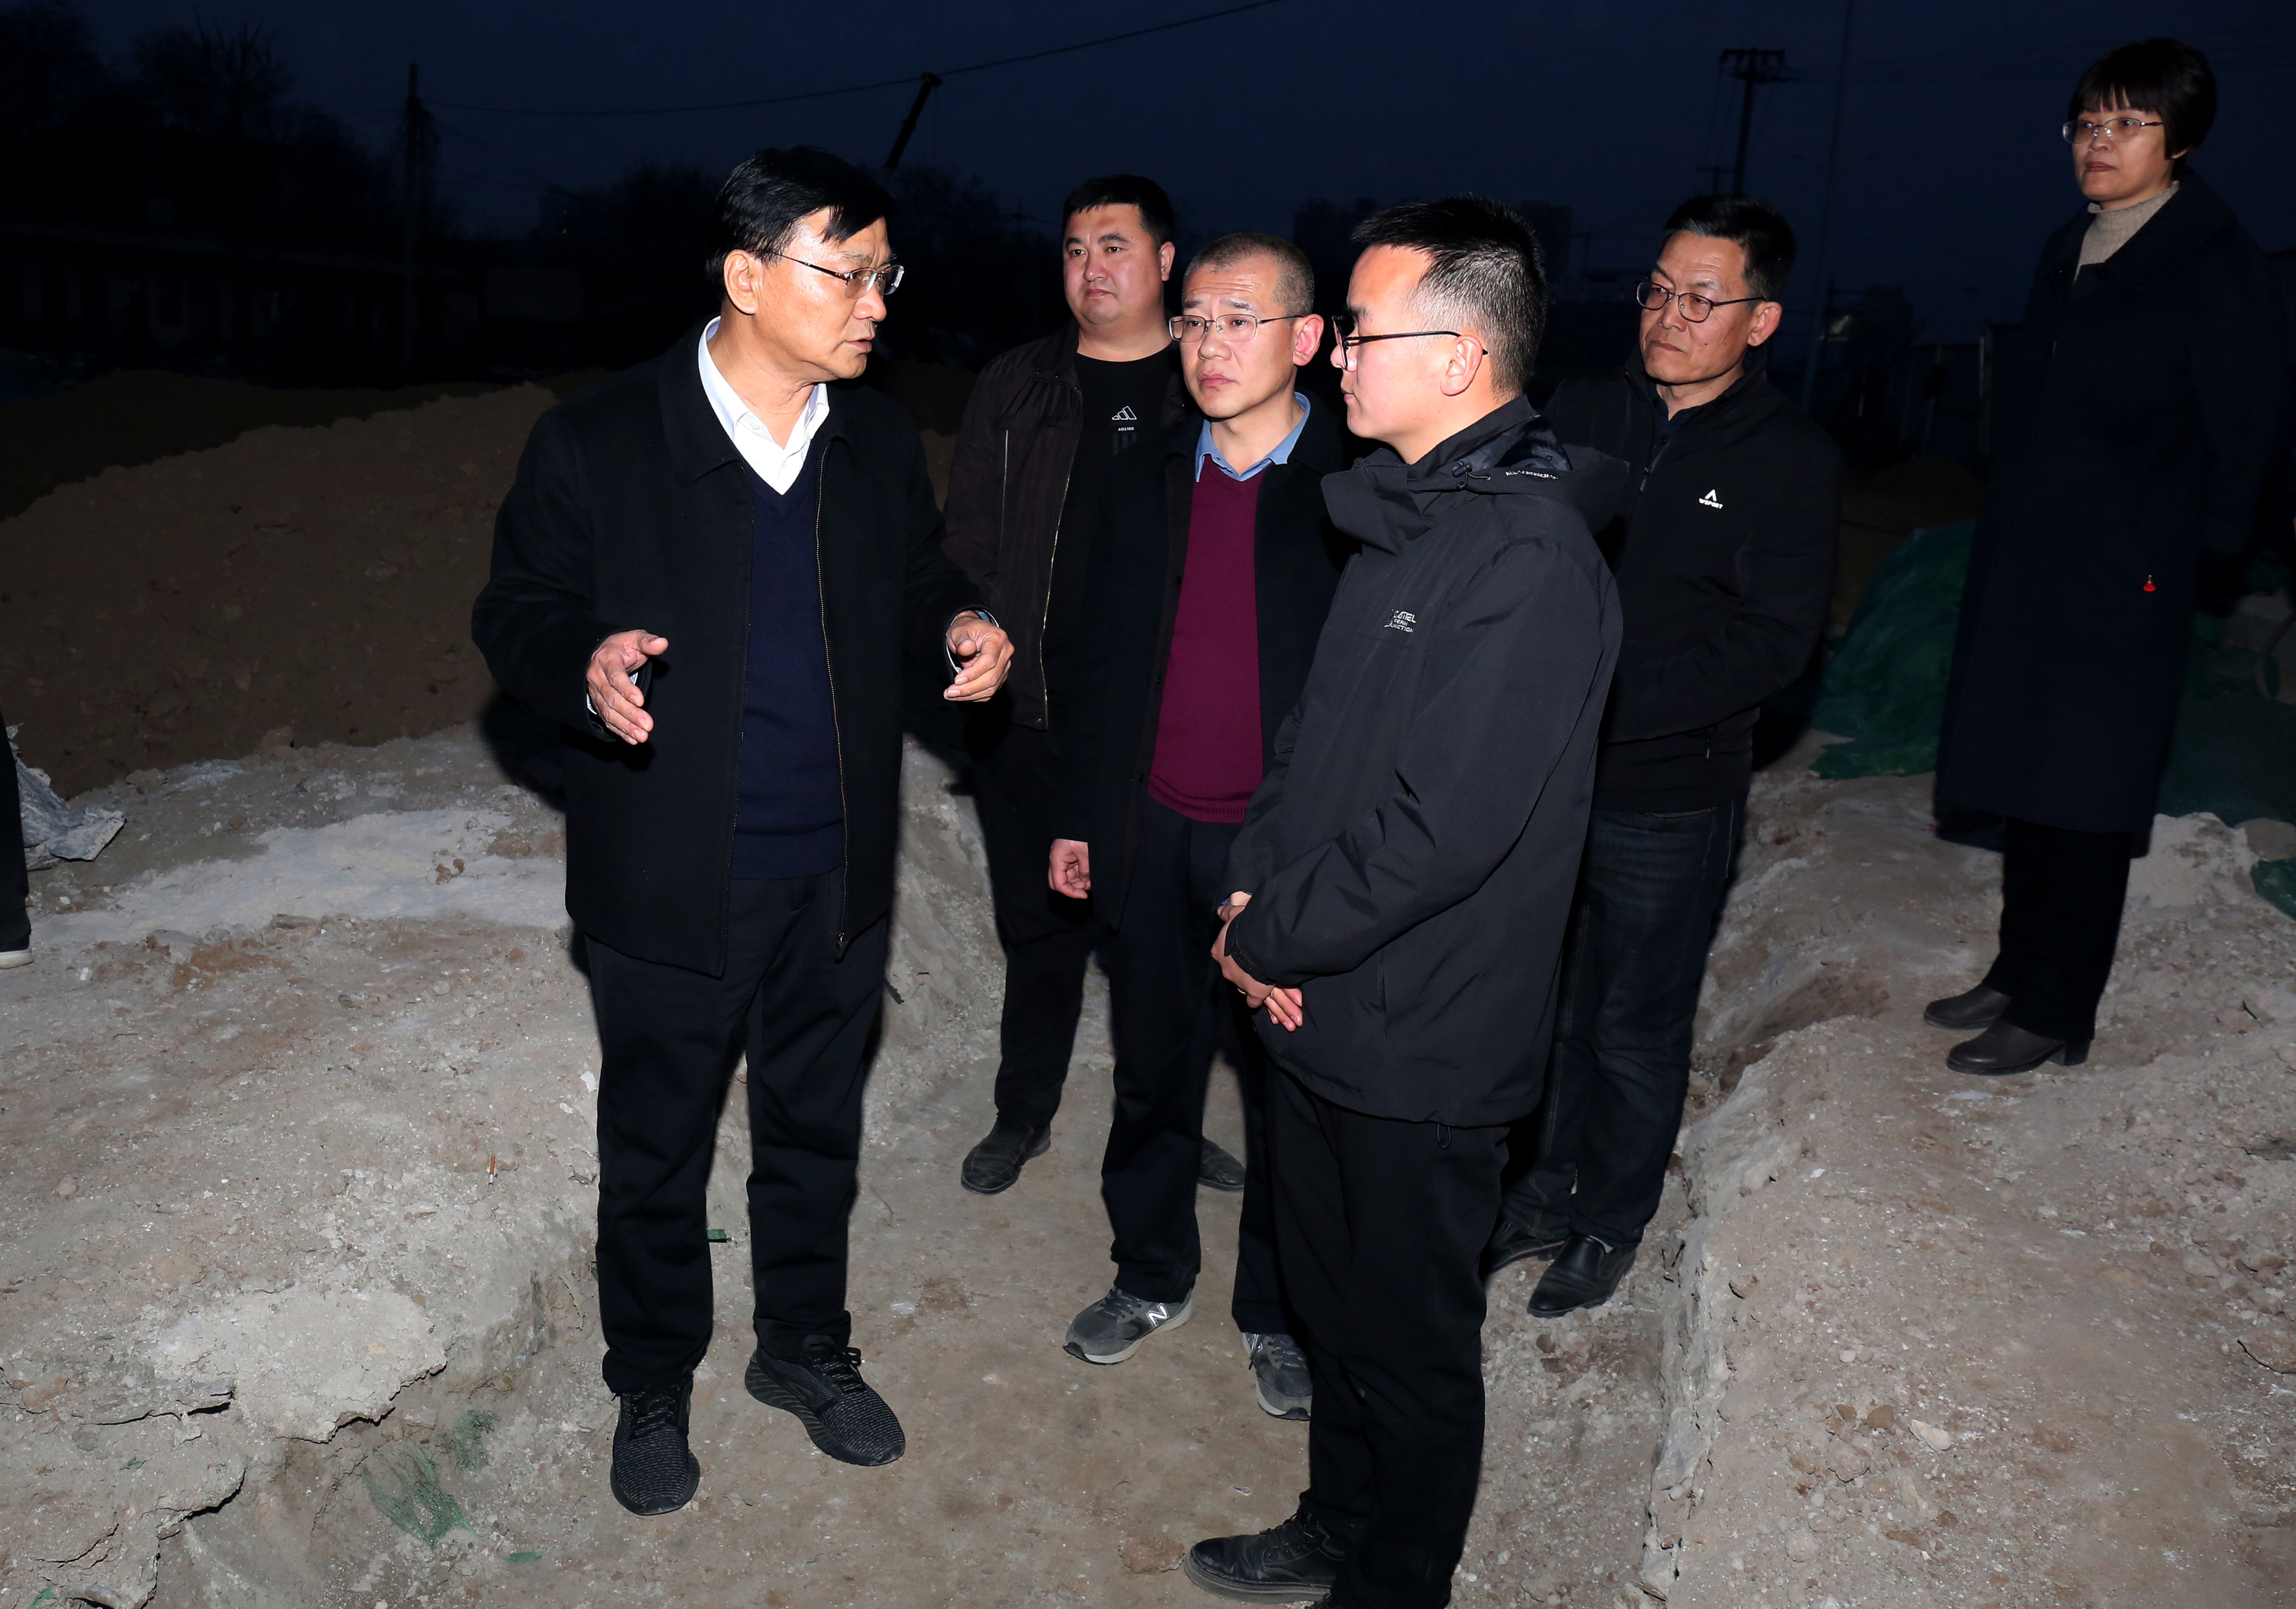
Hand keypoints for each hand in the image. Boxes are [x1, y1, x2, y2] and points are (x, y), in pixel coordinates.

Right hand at [586, 630, 667, 745]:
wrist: (604, 652)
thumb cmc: (623, 646)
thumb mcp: (635, 638)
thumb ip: (648, 642)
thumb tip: (662, 643)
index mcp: (607, 660)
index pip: (615, 676)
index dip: (627, 689)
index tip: (640, 701)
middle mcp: (597, 678)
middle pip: (612, 698)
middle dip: (630, 713)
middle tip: (647, 725)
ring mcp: (596, 693)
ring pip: (609, 712)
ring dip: (625, 726)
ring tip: (642, 736)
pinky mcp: (599, 704)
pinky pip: (607, 719)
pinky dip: (620, 730)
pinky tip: (632, 739)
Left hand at [944, 612, 1012, 702]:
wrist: (971, 633)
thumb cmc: (965, 630)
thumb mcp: (959, 631)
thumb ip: (962, 640)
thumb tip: (966, 648)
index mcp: (998, 639)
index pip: (989, 661)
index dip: (973, 673)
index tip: (956, 680)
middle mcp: (1006, 653)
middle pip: (992, 677)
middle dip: (970, 688)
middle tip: (950, 692)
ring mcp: (1005, 666)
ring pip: (992, 687)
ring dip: (971, 695)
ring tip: (952, 694)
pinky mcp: (1001, 676)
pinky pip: (990, 690)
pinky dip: (975, 696)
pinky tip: (961, 695)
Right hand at [1049, 838, 1091, 898]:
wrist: (1083, 817)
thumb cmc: (1081, 832)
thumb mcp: (1086, 852)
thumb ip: (1085, 870)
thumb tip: (1085, 881)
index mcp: (1057, 859)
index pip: (1058, 884)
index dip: (1070, 893)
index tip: (1084, 895)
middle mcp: (1057, 860)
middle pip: (1059, 883)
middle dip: (1073, 888)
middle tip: (1087, 888)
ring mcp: (1064, 859)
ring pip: (1067, 878)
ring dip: (1078, 882)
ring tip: (1092, 881)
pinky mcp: (1070, 856)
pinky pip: (1073, 871)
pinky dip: (1081, 875)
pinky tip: (1090, 876)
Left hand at [1213, 892, 1303, 1031]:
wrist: (1261, 943)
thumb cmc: (1246, 926)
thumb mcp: (1235, 914)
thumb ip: (1227, 913)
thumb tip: (1220, 910)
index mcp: (1219, 951)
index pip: (1223, 953)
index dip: (1233, 952)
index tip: (1243, 950)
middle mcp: (1225, 968)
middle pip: (1232, 970)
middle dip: (1242, 968)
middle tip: (1254, 962)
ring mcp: (1239, 982)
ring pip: (1243, 984)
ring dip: (1251, 981)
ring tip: (1263, 977)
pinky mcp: (1254, 992)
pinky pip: (1253, 1001)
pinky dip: (1256, 1000)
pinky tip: (1261, 997)